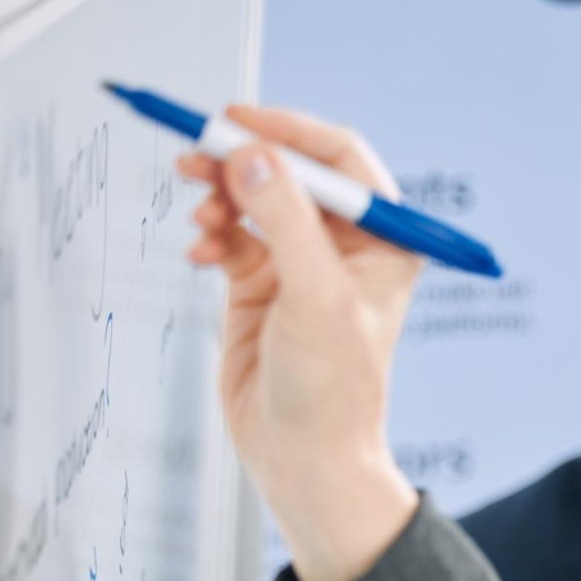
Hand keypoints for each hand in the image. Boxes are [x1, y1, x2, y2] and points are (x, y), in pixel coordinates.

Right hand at [182, 105, 421, 580]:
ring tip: (198, 207)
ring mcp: (300, 264)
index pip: (339, 158)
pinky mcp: (261, 286)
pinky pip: (230, 235)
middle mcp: (345, 246)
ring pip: (252, 199)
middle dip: (242, 160)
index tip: (237, 120)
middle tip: (196, 154)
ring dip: (219, 194)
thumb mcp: (315, 298)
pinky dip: (210, 234)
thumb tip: (251, 157)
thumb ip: (284, 222)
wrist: (304, 460)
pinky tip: (199, 250)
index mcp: (383, 241)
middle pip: (288, 172)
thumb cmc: (333, 392)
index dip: (287, 131)